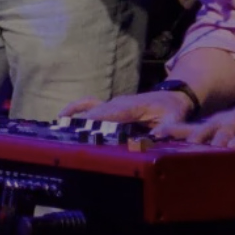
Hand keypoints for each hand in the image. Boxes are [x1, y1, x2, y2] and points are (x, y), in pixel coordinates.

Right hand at [63, 90, 194, 128]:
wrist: (173, 98)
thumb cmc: (172, 109)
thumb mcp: (174, 119)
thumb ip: (165, 128)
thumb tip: (154, 137)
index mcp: (130, 106)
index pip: (109, 114)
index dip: (95, 121)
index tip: (82, 130)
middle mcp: (117, 103)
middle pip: (95, 113)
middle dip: (81, 123)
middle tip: (65, 135)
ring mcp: (112, 103)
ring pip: (90, 109)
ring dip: (75, 117)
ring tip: (60, 127)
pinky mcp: (110, 106)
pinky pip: (89, 104)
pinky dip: (75, 108)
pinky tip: (62, 116)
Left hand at [154, 102, 234, 150]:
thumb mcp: (213, 122)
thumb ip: (187, 130)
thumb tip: (159, 133)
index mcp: (217, 123)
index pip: (202, 129)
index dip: (191, 136)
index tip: (178, 142)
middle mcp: (231, 124)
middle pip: (219, 136)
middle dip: (210, 146)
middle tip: (198, 157)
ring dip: (230, 148)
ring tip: (222, 158)